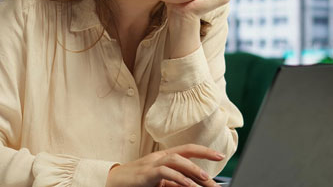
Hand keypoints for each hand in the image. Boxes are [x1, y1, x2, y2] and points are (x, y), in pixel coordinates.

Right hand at [105, 144, 223, 186]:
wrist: (112, 182)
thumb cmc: (136, 182)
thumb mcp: (158, 182)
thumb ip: (174, 182)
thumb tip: (191, 184)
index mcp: (164, 157)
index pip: (187, 149)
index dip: (204, 150)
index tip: (220, 155)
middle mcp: (159, 156)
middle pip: (186, 152)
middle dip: (204, 159)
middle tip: (217, 175)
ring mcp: (152, 163)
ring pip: (177, 159)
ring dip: (193, 169)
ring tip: (206, 179)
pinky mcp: (146, 174)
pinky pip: (165, 172)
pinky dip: (179, 178)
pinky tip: (189, 185)